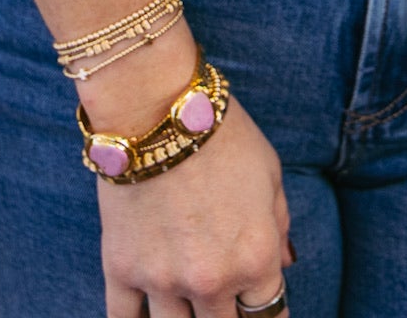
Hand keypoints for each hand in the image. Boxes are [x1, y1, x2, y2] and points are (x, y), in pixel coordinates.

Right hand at [100, 92, 292, 317]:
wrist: (157, 109)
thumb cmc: (222, 135)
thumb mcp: (270, 174)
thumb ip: (279, 224)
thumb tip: (285, 263)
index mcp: (256, 259)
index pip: (269, 316)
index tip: (259, 313)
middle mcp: (211, 281)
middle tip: (224, 306)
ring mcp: (163, 281)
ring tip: (188, 308)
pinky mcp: (121, 270)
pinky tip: (145, 316)